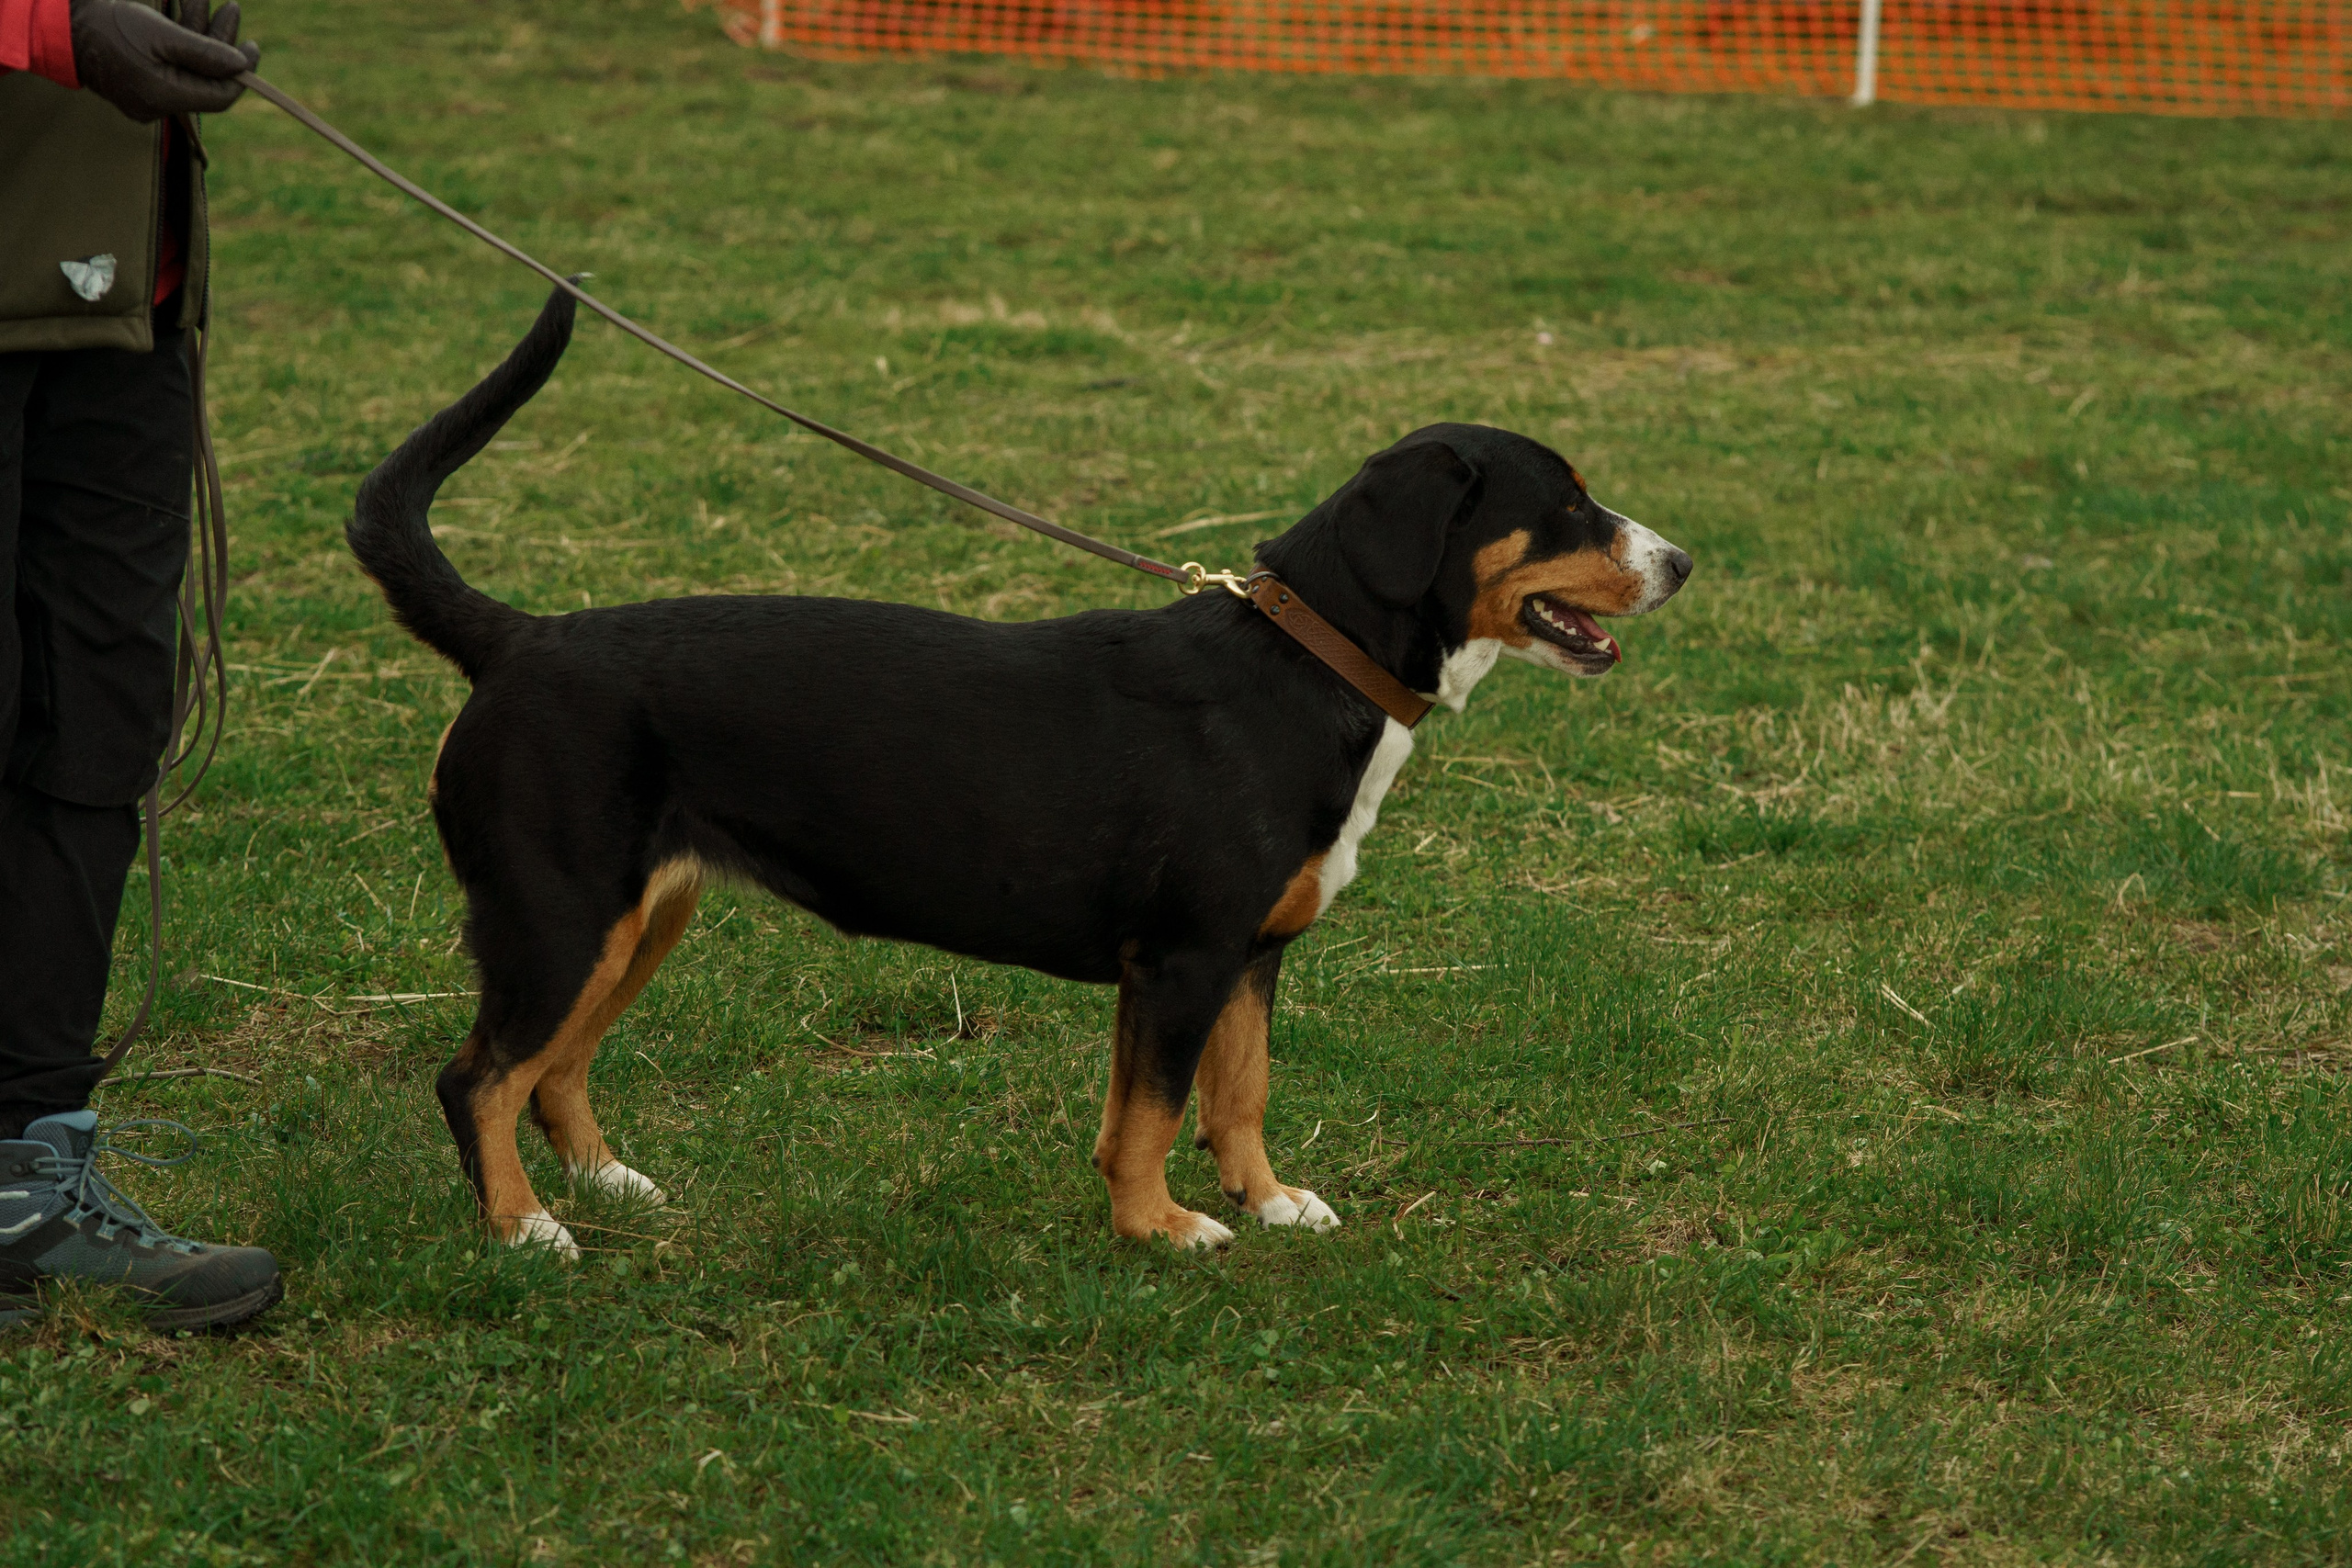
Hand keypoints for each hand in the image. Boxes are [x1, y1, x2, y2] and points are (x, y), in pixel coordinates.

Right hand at [69, 0, 261, 122]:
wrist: (63, 24)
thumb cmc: (110, 25)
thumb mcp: (162, 34)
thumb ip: (205, 53)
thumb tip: (242, 66)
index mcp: (165, 97)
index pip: (219, 95)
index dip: (241, 73)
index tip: (252, 46)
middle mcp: (158, 104)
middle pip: (205, 78)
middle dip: (220, 40)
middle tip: (232, 7)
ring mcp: (148, 96)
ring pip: (189, 66)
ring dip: (201, 30)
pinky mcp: (140, 82)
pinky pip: (172, 64)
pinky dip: (182, 39)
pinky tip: (189, 8)